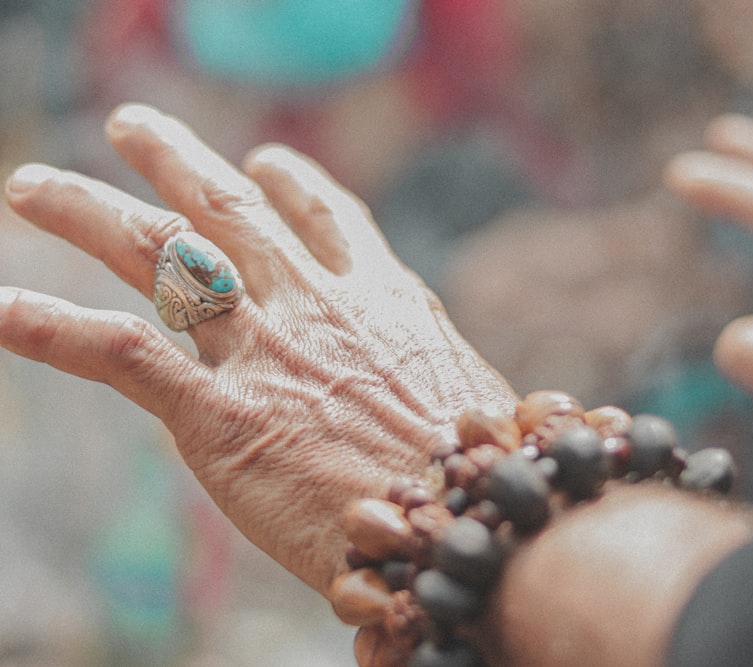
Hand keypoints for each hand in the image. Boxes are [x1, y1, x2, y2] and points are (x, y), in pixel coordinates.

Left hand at [0, 103, 515, 594]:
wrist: (463, 521)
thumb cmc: (477, 477)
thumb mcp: (466, 399)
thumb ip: (425, 380)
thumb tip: (435, 401)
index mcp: (384, 301)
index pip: (330, 219)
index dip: (293, 184)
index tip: (268, 161)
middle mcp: (316, 306)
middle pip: (229, 212)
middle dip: (176, 161)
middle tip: (134, 127)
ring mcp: (265, 351)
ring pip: (160, 254)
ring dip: (88, 211)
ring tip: (35, 186)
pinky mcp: (220, 414)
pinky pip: (121, 353)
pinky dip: (54, 327)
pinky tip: (5, 308)